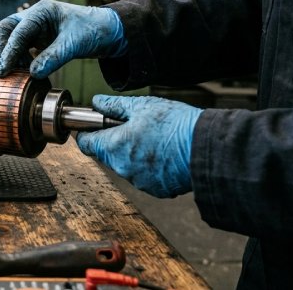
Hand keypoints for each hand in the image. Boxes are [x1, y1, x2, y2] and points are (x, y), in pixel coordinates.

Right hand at [0, 0, 126, 77]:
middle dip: (4, 50)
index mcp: (41, 11)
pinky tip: (27, 71)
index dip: (8, 51)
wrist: (109, 32)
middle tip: (5, 70)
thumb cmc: (93, 30)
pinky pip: (23, 48)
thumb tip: (33, 73)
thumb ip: (53, 58)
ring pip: (13, 39)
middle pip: (7, 30)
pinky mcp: (40, 39)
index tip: (5, 69)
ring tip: (19, 73)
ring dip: (12, 56)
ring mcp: (36, 27)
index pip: (17, 31)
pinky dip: (21, 59)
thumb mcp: (74, 44)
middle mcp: (35, 16)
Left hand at [76, 95, 202, 197]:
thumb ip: (114, 105)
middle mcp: (122, 168)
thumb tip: (97, 102)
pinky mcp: (157, 190)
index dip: (87, 132)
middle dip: (114, 141)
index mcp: (113, 147)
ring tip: (154, 139)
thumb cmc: (175, 125)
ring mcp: (139, 181)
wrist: (208, 148)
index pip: (85, 144)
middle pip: (106, 154)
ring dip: (132, 154)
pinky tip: (164, 153)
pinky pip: (145, 176)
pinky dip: (149, 166)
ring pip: (126, 165)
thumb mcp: (142, 106)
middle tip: (133, 127)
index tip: (94, 126)